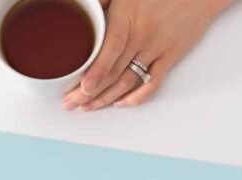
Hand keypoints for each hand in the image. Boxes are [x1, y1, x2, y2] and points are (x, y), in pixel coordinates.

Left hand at [64, 0, 230, 110]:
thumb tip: (84, 5)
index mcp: (126, 16)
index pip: (109, 51)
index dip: (95, 72)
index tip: (82, 88)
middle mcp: (141, 36)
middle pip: (113, 71)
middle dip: (90, 92)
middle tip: (71, 103)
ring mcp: (156, 49)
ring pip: (128, 80)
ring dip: (107, 98)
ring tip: (89, 107)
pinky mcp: (170, 56)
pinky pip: (152, 82)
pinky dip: (137, 97)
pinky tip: (122, 103)